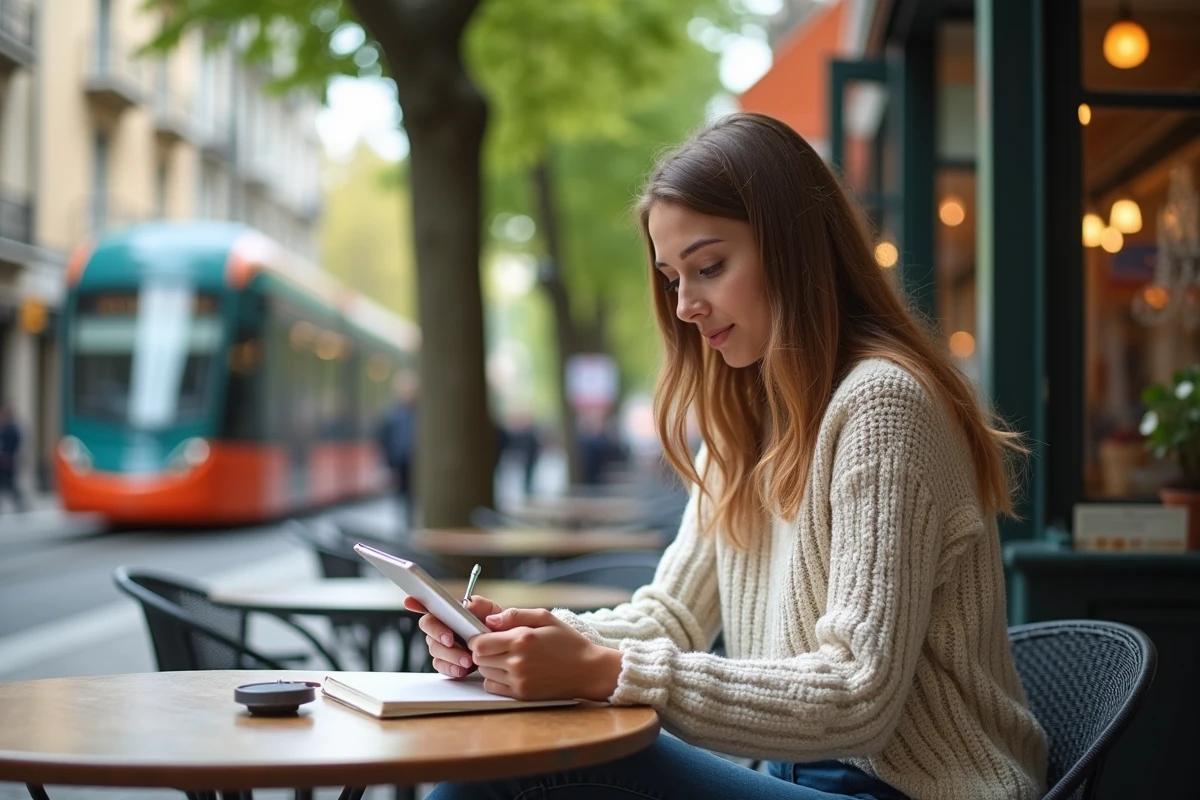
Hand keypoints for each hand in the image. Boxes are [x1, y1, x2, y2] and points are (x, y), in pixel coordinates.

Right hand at [403, 595, 502, 677]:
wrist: (505, 652)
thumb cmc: (499, 629)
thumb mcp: (497, 614)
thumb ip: (485, 606)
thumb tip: (469, 604)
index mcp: (453, 611)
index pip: (431, 603)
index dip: (417, 601)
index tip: (409, 600)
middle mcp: (443, 626)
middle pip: (428, 626)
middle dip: (438, 633)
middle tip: (451, 640)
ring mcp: (443, 645)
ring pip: (435, 649)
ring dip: (450, 655)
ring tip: (467, 660)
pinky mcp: (447, 662)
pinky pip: (441, 665)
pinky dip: (451, 668)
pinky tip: (462, 670)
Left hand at [468, 607, 621, 701]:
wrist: (588, 671)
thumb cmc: (568, 642)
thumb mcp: (545, 618)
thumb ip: (515, 615)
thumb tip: (489, 620)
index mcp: (522, 639)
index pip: (479, 643)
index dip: (477, 638)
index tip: (484, 635)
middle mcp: (517, 662)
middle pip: (478, 658)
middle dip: (483, 651)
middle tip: (496, 646)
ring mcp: (519, 680)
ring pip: (484, 672)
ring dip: (489, 664)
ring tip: (507, 658)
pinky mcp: (522, 694)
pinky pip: (493, 687)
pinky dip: (495, 679)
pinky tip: (509, 672)